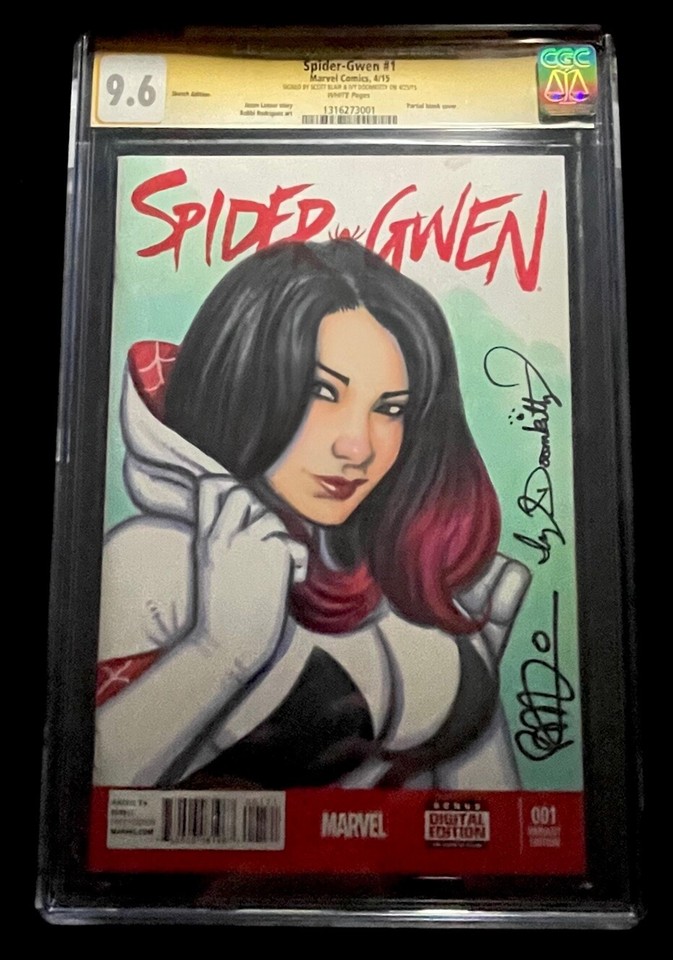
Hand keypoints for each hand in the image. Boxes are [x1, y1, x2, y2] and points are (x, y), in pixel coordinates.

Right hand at [192, 476, 307, 680]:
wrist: (227, 646)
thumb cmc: (221, 614)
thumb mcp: (209, 568)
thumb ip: (222, 540)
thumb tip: (247, 519)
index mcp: (205, 539)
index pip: (210, 488)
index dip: (226, 489)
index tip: (239, 510)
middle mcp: (224, 537)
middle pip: (241, 493)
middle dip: (256, 509)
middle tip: (263, 538)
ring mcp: (248, 546)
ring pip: (271, 518)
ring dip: (281, 538)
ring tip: (279, 566)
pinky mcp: (274, 558)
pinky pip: (294, 544)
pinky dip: (300, 561)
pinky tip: (294, 579)